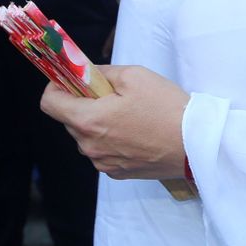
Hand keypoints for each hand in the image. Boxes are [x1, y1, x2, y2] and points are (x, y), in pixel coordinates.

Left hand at [40, 64, 189, 180]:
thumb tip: (87, 74)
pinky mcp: (117, 173)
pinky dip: (111, 141)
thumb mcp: (135, 76)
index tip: (71, 81)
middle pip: (69, 120)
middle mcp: (89, 146)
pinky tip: (136, 133)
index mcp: (88, 121)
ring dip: (98, 124)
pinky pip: (103, 152)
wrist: (196, 144)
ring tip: (129, 115)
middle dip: (83, 104)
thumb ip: (102, 72)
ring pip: (87, 137)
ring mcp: (103, 163)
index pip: (49, 103)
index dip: (56, 86)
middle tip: (111, 94)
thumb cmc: (167, 109)